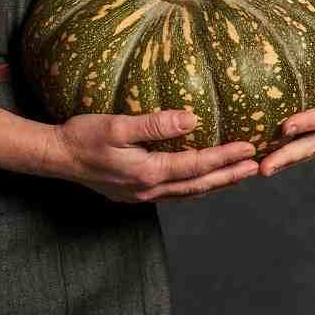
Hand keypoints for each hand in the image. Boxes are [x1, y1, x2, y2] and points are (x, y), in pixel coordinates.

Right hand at [48, 110, 259, 202]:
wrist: (57, 156)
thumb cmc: (83, 136)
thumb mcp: (117, 125)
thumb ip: (155, 124)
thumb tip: (192, 119)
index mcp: (148, 172)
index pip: (197, 165)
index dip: (225, 157)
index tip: (249, 147)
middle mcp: (150, 190)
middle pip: (199, 184)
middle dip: (229, 175)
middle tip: (257, 166)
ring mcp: (142, 196)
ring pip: (189, 193)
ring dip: (215, 183)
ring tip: (237, 173)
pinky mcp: (135, 193)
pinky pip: (175, 193)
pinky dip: (194, 186)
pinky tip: (200, 178)